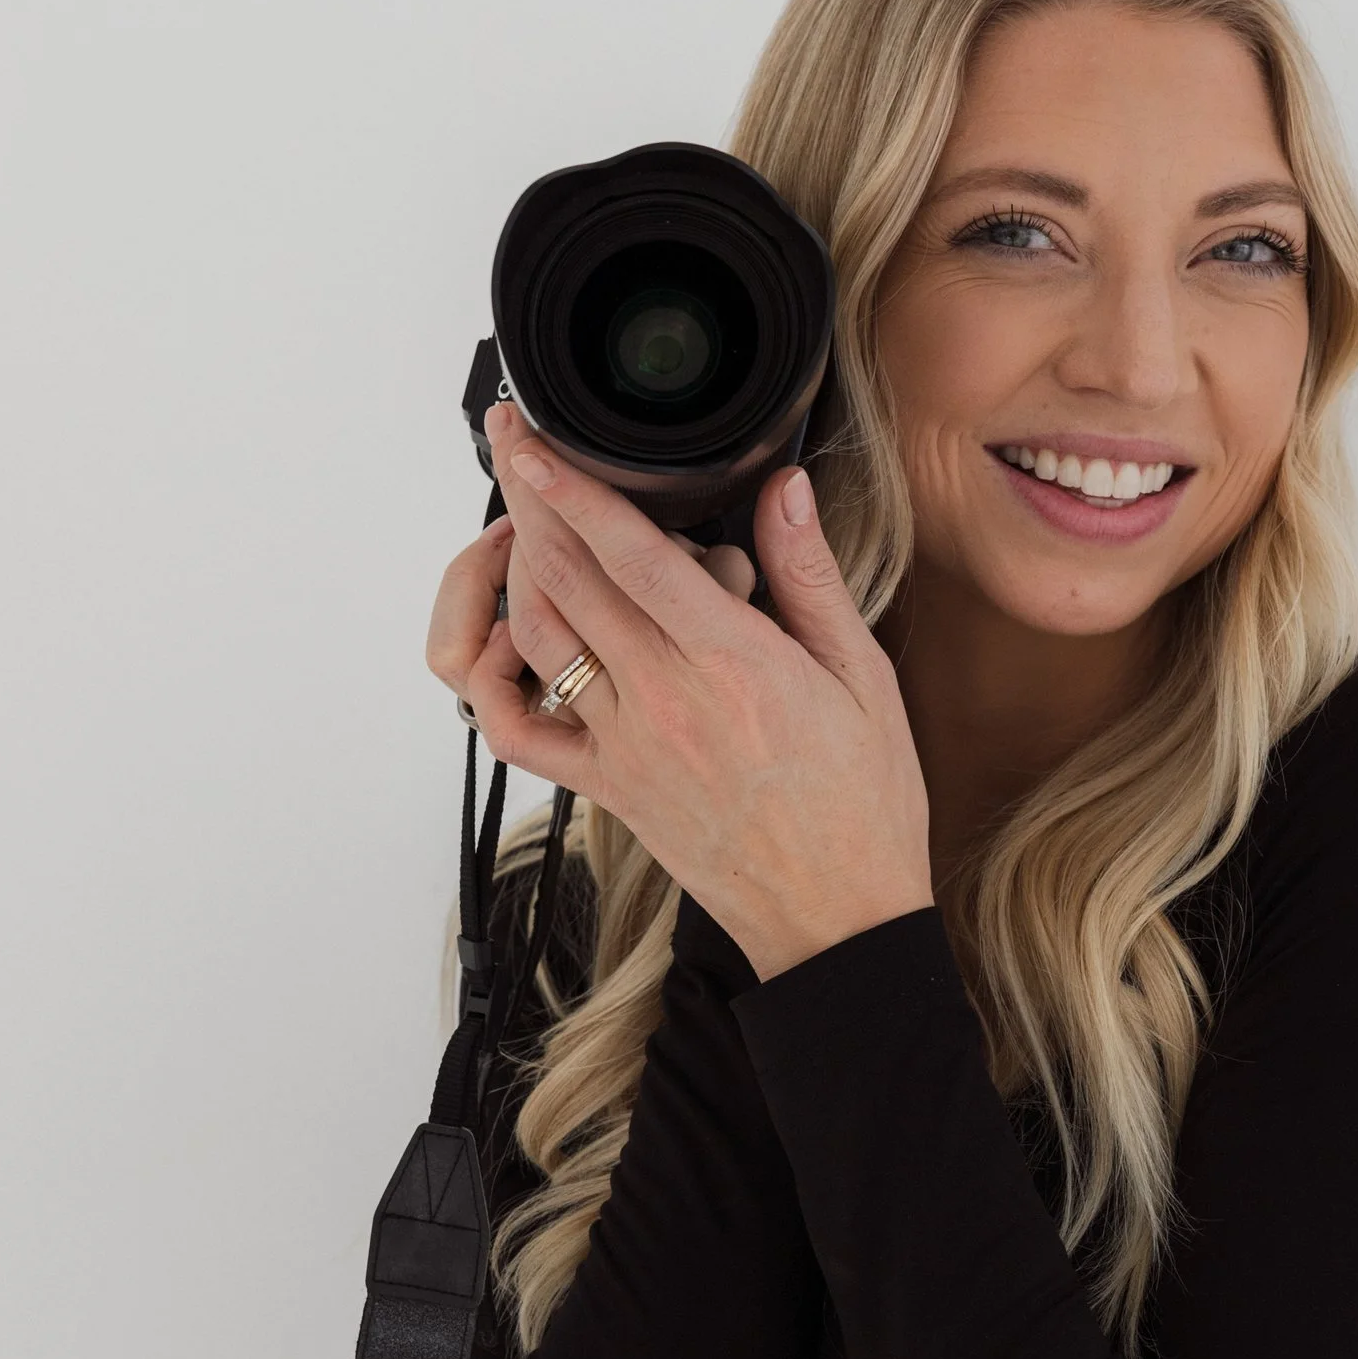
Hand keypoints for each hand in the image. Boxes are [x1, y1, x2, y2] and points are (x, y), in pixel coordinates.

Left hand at [423, 403, 934, 981]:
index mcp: (732, 663)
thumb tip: (782, 490)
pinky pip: (522, 732)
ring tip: (518, 523)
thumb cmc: (862, 802)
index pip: (631, 553)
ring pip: (537, 637)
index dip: (573, 487)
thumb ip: (810, 575)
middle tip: (514, 449)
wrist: (837, 916)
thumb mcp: (863, 676)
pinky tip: (505, 638)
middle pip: (567, 578)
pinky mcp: (605, 787)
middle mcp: (664, 700)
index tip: (537, 442)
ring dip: (513, 570)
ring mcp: (625, 745)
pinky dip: (494, 679)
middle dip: (528, 501)